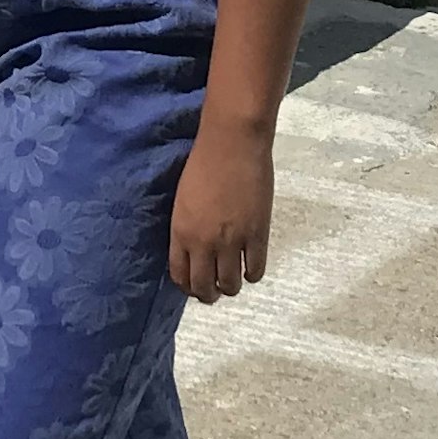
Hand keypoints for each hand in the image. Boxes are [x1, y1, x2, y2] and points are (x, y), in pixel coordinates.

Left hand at [168, 125, 272, 302]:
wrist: (231, 144)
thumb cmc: (203, 164)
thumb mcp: (183, 201)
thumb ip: (187, 229)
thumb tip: (195, 250)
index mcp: (181, 232)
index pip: (181, 276)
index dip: (189, 287)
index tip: (196, 285)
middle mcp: (203, 243)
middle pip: (204, 288)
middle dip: (209, 294)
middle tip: (215, 290)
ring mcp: (231, 241)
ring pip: (231, 285)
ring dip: (231, 287)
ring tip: (234, 279)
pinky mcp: (257, 235)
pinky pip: (255, 270)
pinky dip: (253, 274)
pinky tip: (251, 266)